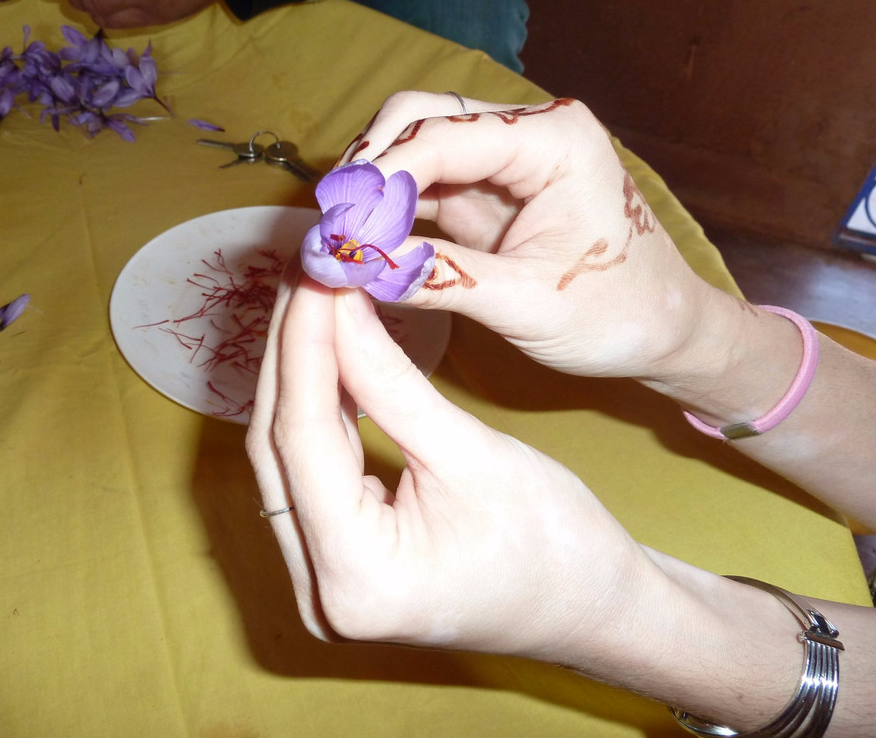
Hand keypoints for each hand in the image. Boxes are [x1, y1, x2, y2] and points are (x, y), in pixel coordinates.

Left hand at [245, 266, 652, 660]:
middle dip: (293, 350)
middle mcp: (320, 591)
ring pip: (288, 454)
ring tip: (313, 294)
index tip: (314, 269)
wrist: (594, 609)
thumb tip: (338, 300)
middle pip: (281, 447)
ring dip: (299, 373)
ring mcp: (321, 580)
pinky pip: (310, 469)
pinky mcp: (334, 559)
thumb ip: (389, 378)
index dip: (304, 344)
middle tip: (308, 267)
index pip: (302, 438)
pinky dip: (317, 407)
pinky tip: (323, 349)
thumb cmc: (558, 545)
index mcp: (357, 579)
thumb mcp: (471, 451)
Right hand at [336, 91, 726, 381]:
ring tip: (337, 238)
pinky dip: (386, 210)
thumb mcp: (526, 303)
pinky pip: (421, 184)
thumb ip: (440, 278)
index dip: (378, 181)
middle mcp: (525, 132)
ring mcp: (503, 158)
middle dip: (366, 170)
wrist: (661, 330)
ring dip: (370, 188)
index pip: (441, 137)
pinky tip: (361, 242)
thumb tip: (352, 268)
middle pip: (417, 118)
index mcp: (552, 140)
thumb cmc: (616, 314)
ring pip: (412, 146)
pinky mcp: (486, 189)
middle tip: (329, 228)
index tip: (334, 229)